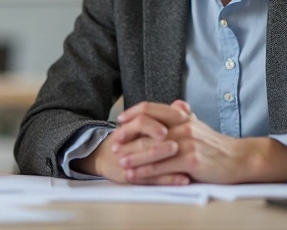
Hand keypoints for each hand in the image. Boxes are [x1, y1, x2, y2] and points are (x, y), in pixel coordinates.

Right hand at [72, 101, 192, 183]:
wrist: (102, 156)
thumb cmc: (126, 138)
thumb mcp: (138, 122)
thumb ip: (162, 115)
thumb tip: (183, 106)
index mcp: (130, 126)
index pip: (142, 121)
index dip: (157, 124)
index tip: (175, 125)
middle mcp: (127, 144)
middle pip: (144, 143)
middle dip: (161, 146)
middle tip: (176, 146)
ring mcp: (129, 162)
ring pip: (146, 163)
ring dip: (165, 163)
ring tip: (184, 163)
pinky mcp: (132, 178)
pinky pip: (151, 181)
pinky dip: (168, 180)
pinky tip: (184, 179)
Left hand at [120, 111, 286, 184]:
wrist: (239, 159)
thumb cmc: (217, 145)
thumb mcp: (200, 125)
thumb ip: (185, 115)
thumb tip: (176, 104)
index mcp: (183, 116)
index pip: (152, 108)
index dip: (133, 113)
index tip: (120, 120)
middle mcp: (183, 126)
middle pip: (147, 127)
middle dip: (127, 135)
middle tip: (114, 143)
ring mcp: (187, 143)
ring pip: (153, 149)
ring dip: (133, 156)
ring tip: (120, 161)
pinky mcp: (191, 160)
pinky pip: (162, 166)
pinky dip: (146, 171)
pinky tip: (135, 175)